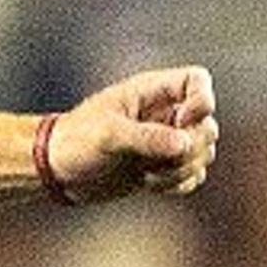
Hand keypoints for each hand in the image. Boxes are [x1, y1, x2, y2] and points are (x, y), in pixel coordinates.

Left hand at [45, 66, 218, 202]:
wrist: (58, 170)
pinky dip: (179, 183)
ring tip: (148, 175)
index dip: (202, 102)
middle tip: (156, 160)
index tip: (182, 122)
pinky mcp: (164, 167)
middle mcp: (164, 113)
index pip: (198, 81)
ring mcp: (166, 141)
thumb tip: (185, 144)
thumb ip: (147, 137)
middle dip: (190, 148)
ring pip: (203, 153)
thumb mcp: (108, 135)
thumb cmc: (76, 141)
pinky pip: (193, 175)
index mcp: (152, 92)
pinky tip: (151, 184)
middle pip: (208, 125)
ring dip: (182, 169)